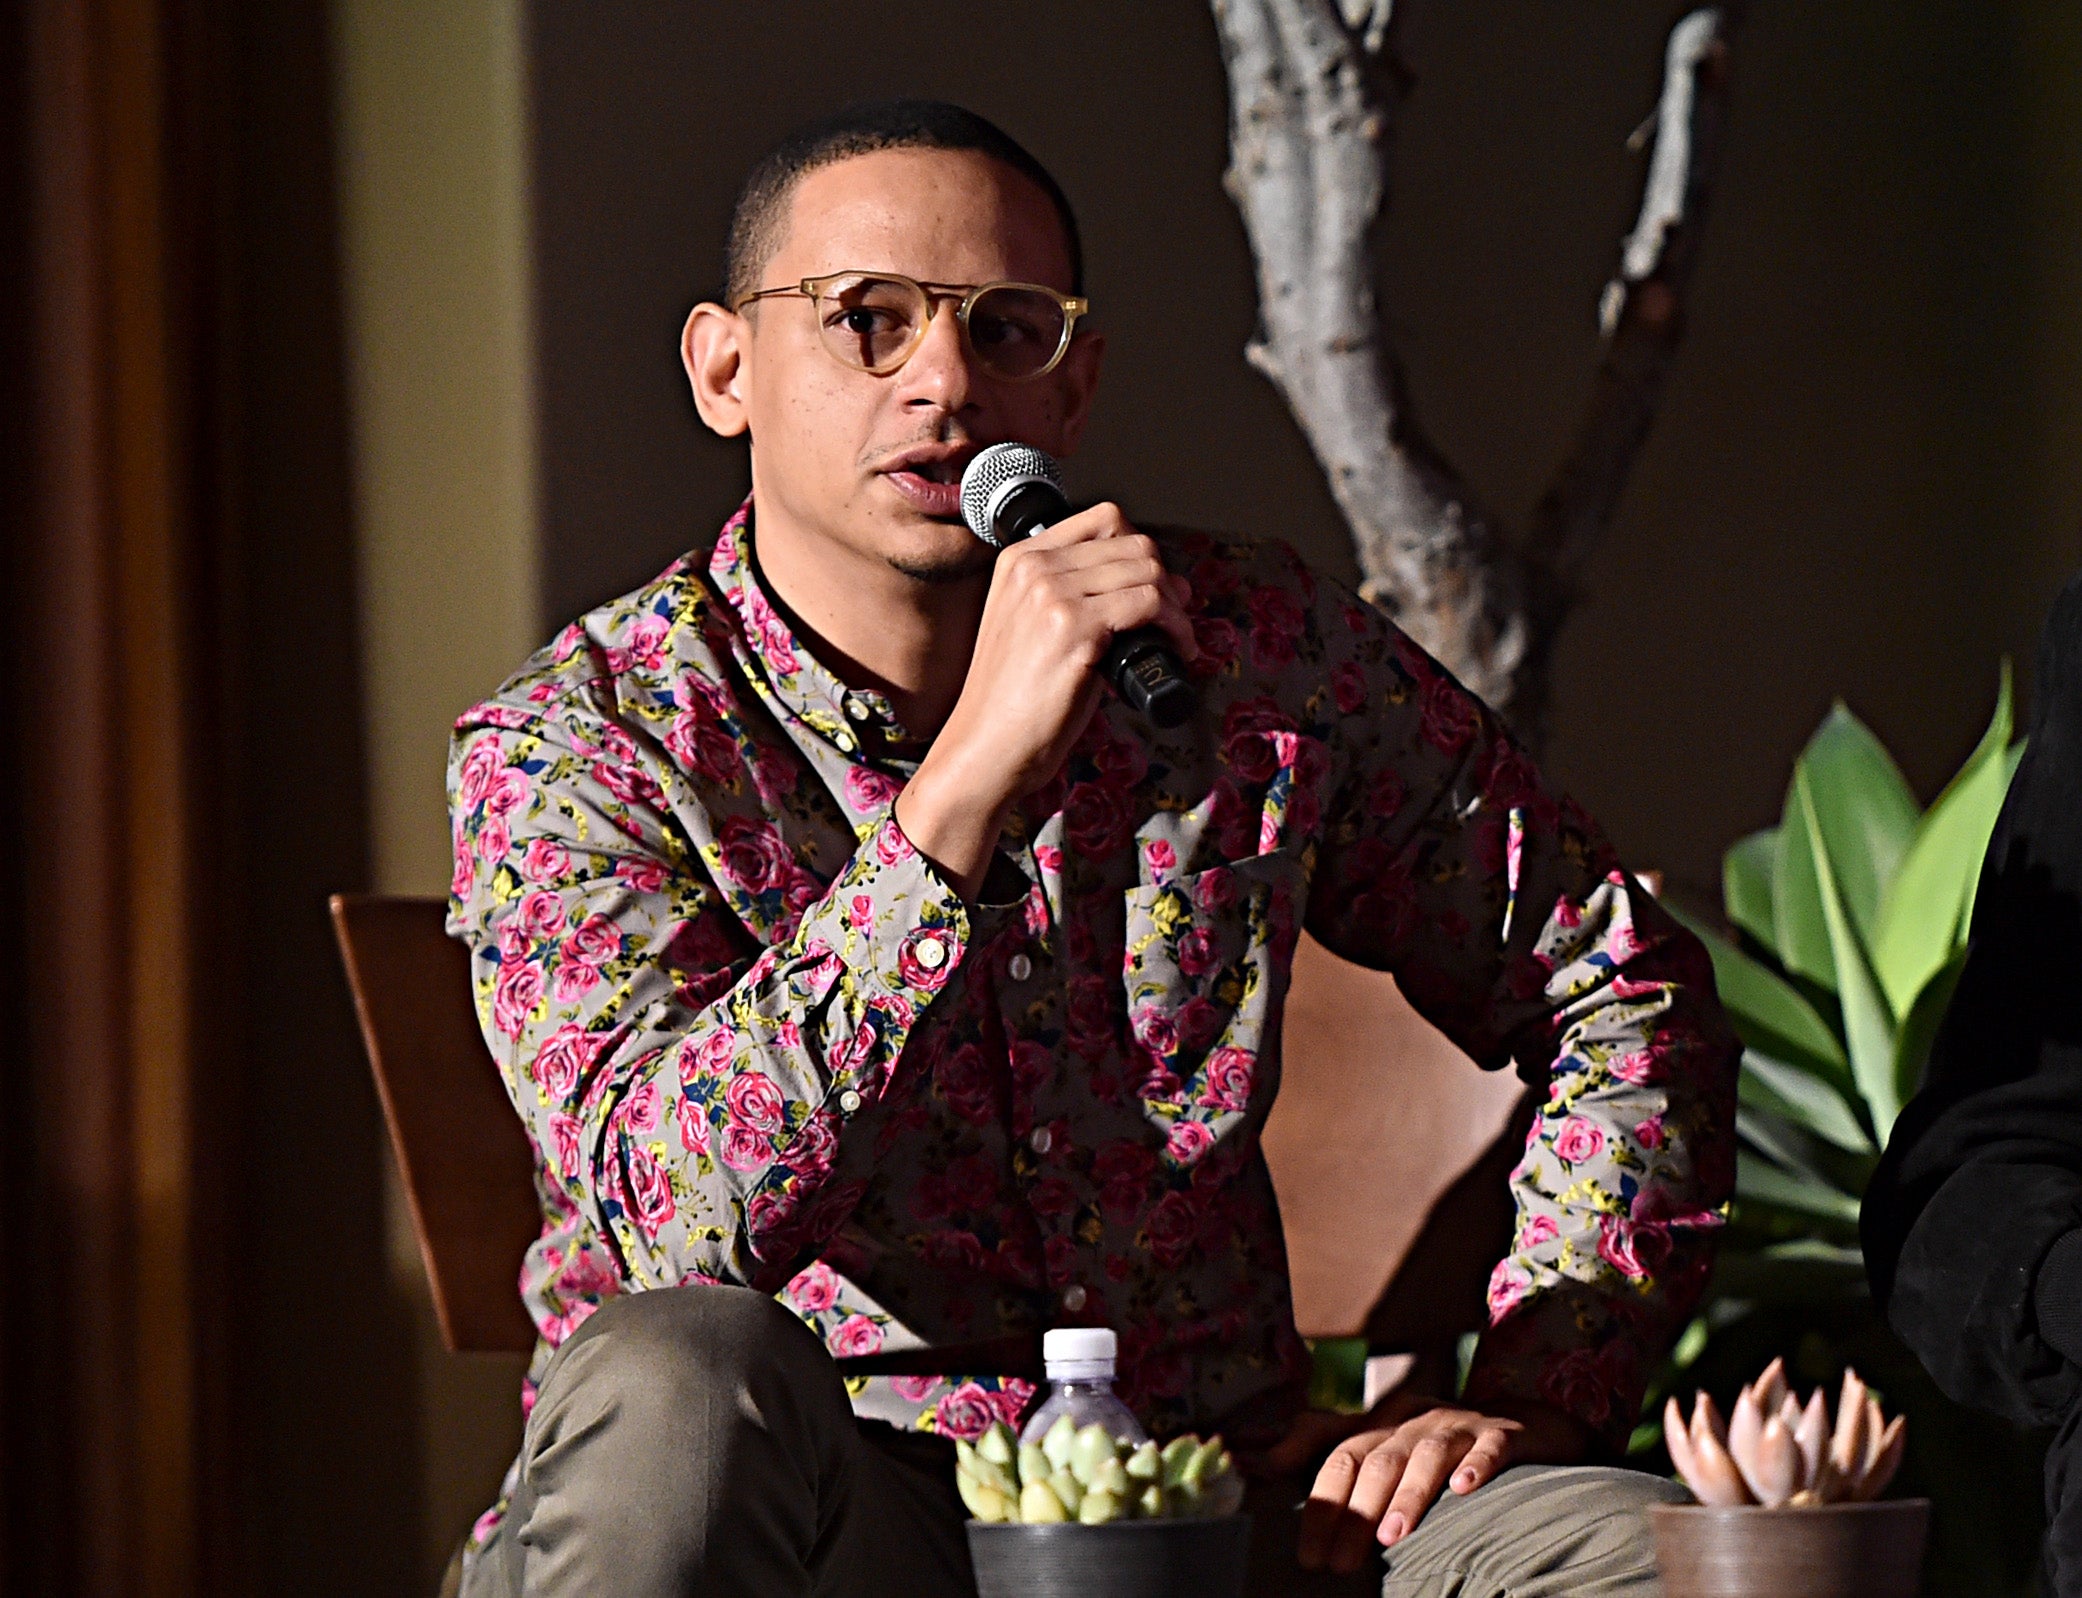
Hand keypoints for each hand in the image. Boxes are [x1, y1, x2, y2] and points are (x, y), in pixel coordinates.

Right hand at [896, 504, 1194, 897]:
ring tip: (1177, 639)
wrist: (984, 749)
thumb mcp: (1033, 629)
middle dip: (1166, 579)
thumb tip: (1159, 583)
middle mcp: (1033, 568)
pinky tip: (1176, 650)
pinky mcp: (1073, 629)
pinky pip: (1148, 605)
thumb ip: (1077, 597)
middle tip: (1174, 618)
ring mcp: (1052, 594)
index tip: (1154, 587)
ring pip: (1147, 570)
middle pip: (1134, 542)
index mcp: (1019, 560)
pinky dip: (1175, 626)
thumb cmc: (1011, 703)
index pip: (1104, 519)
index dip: (1141, 550)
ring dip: (1177, 607)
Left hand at [1295, 1400, 1590, 1573]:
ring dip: (1409, 1494)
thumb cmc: (1440, 1442)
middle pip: (1378, 1461)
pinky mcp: (1505, 1433)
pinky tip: (1465, 1490)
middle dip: (1356, 1512)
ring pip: (1428, 1454)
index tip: (1308, 1556)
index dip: (1322, 1504)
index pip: (1340, 1457)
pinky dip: (1477, 1466)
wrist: (1524, 1422)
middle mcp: (1417, 1419)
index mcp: (1384, 1422)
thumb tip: (1265, 1460)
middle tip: (1340, 1563)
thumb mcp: (1383, 1438)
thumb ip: (1326, 1445)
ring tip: (1391, 1536)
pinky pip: (1490, 1446)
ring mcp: (1462, 1423)